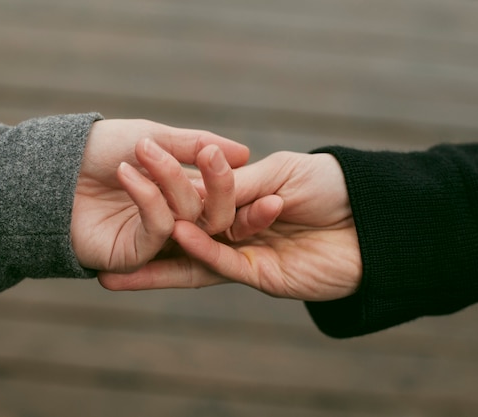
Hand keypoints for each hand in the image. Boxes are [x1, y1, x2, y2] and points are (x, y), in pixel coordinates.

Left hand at [70, 119, 247, 271]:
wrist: (53, 166)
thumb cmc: (101, 148)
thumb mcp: (152, 137)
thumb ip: (197, 145)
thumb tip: (244, 153)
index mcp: (181, 194)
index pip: (220, 195)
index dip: (228, 178)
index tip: (232, 156)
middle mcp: (174, 220)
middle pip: (215, 214)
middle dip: (218, 185)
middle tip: (212, 156)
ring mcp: (155, 241)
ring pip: (189, 219)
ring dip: (170, 181)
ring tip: (143, 149)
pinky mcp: (134, 256)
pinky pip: (158, 231)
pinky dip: (148, 199)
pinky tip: (127, 175)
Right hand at [99, 152, 361, 300]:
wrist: (376, 218)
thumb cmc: (332, 185)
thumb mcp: (276, 172)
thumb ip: (233, 182)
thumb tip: (191, 189)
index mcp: (237, 203)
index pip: (187, 203)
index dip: (156, 198)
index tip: (123, 187)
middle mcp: (234, 232)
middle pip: (180, 237)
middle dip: (142, 240)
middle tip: (101, 246)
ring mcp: (245, 256)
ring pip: (191, 260)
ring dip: (155, 262)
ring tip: (114, 269)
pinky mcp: (261, 276)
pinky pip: (222, 262)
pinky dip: (199, 250)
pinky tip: (176, 236)